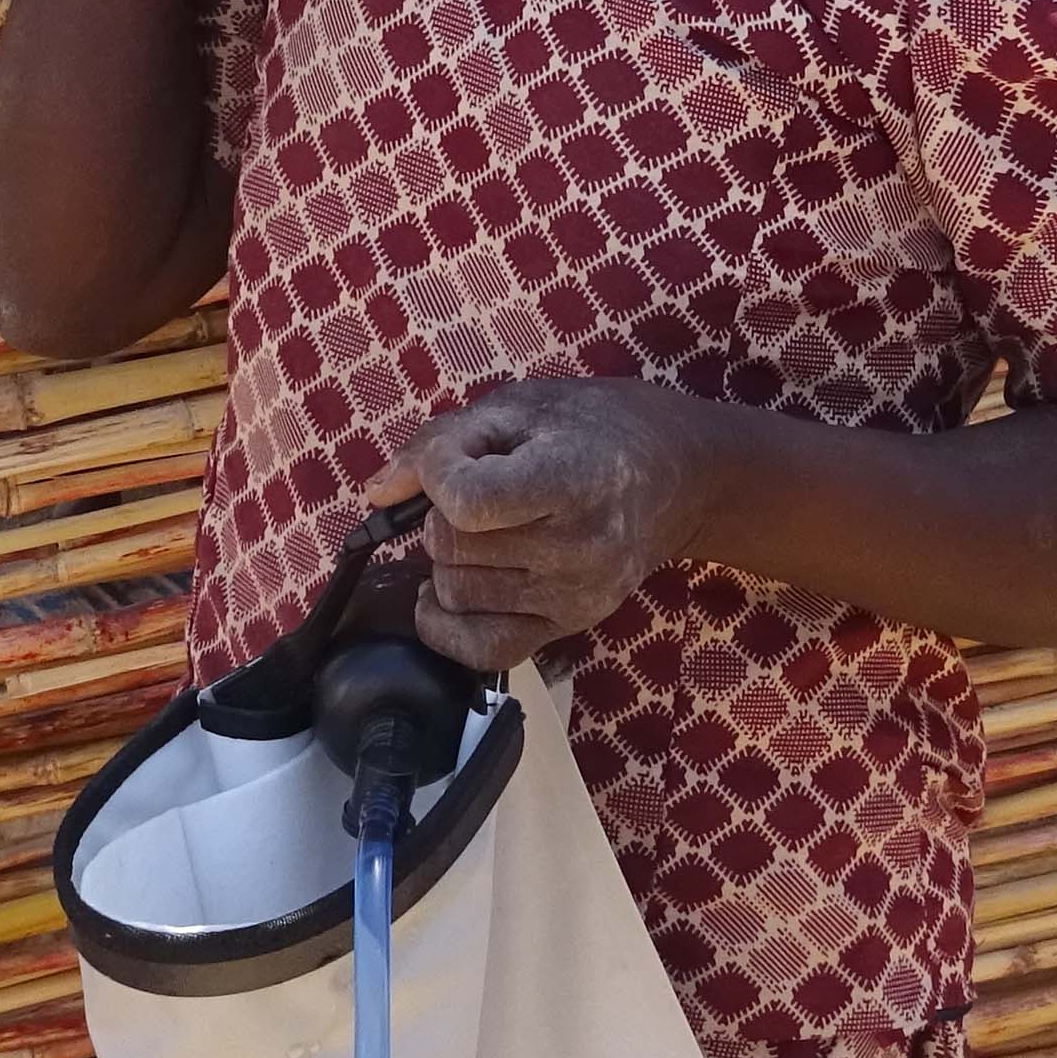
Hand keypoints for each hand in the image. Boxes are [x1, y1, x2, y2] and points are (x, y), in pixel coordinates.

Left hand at [375, 380, 717, 672]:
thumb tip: (377, 493)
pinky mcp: (569, 627)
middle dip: (441, 515)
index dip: (438, 475)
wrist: (679, 476)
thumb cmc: (599, 428)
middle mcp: (579, 549)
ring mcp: (576, 597)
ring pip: (455, 594)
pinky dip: (447, 624)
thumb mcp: (523, 408)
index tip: (454, 459)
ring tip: (486, 531)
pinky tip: (448, 592)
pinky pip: (481, 649)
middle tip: (476, 492)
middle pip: (451, 549)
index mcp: (573, 480)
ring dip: (448, 561)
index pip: (467, 503)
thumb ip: (442, 443)